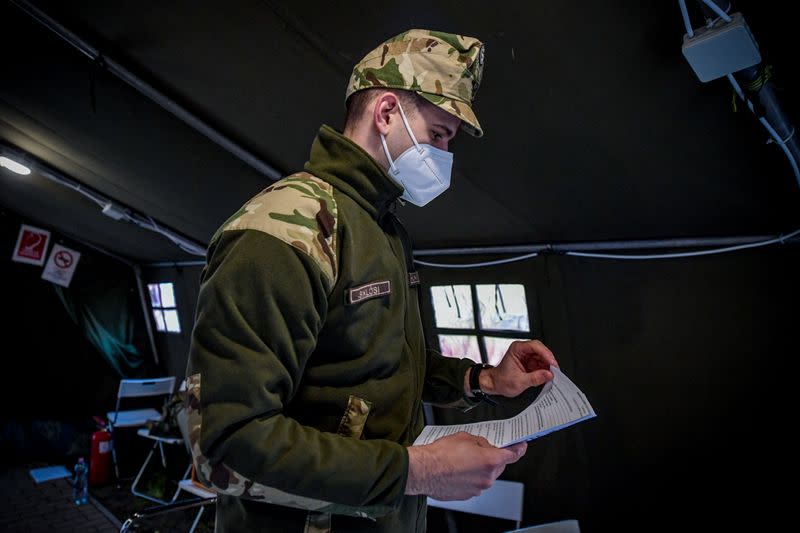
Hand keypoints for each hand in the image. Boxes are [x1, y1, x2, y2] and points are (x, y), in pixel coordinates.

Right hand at [405, 432, 526, 499]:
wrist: (424, 470)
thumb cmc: (441, 454)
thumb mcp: (465, 437)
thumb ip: (480, 442)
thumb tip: (484, 446)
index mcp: (490, 460)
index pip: (513, 455)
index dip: (518, 449)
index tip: (521, 446)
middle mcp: (487, 477)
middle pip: (499, 466)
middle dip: (492, 457)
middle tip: (479, 449)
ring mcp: (478, 488)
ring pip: (486, 475)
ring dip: (479, 468)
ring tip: (462, 459)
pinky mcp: (468, 495)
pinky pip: (475, 484)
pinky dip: (470, 477)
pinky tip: (458, 469)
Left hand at [481, 339, 558, 397]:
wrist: (496, 385)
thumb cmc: (501, 380)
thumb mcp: (519, 382)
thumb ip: (535, 378)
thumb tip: (549, 375)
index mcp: (517, 349)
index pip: (534, 346)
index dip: (545, 353)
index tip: (552, 363)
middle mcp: (523, 350)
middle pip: (541, 350)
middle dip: (549, 360)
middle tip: (555, 370)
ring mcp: (528, 356)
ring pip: (543, 357)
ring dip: (548, 366)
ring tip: (551, 375)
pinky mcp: (531, 363)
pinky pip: (542, 364)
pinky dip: (545, 370)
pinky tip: (547, 376)